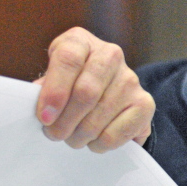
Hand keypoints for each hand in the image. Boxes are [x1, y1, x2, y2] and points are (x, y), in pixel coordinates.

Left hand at [35, 27, 153, 152]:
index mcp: (80, 42)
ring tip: (70, 138)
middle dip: (64, 121)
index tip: (44, 117)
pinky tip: (92, 141)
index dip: (54, 92)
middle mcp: (109, 54)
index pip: (68, 60)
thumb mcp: (51, 77)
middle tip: (53, 134)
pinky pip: (117, 132)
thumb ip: (43, 89)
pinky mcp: (145, 103)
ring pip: (100, 115)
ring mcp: (130, 78)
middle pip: (86, 92)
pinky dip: (99, 144)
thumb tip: (41, 111)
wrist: (107, 89)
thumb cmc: (68, 82)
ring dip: (79, 135)